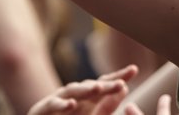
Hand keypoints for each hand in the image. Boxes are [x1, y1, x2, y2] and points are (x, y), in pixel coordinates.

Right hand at [27, 65, 141, 114]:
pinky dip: (62, 104)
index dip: (119, 76)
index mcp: (90, 96)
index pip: (106, 83)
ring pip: (74, 91)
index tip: (134, 70)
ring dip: (85, 90)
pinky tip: (71, 105)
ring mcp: (60, 99)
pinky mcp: (44, 109)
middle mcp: (76, 94)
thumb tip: (125, 87)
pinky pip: (54, 105)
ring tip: (98, 89)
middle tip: (121, 83)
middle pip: (93, 86)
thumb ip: (108, 106)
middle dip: (106, 85)